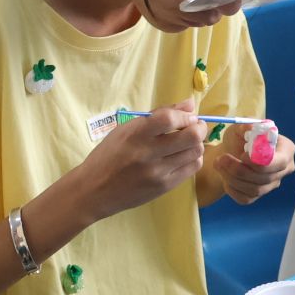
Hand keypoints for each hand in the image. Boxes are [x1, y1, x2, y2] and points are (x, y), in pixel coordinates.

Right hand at [69, 98, 206, 220]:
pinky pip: (192, 168)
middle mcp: (148, 153)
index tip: (187, 116)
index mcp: (135, 135)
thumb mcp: (125, 129)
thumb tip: (190, 103)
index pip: (169, 119)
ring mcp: (158, 172)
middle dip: (199, 128)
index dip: (185, 115)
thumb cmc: (108, 155)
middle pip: (191, 137)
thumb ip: (158, 115)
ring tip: (187, 142)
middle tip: (195, 126)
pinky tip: (183, 156)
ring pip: (195, 152)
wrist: (94, 191)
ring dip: (197, 143)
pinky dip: (193, 158)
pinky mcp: (164, 187)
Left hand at [217, 121, 294, 204]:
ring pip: (255, 189)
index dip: (260, 162)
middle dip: (240, 170)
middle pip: (266, 177)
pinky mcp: (258, 195)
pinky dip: (231, 188)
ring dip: (232, 178)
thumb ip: (246, 126)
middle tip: (221, 159)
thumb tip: (250, 129)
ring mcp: (272, 184)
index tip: (242, 155)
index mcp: (286, 150)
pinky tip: (224, 176)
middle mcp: (284, 169)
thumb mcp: (241, 127)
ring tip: (218, 163)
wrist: (230, 152)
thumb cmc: (240, 138)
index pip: (280, 162)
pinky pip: (246, 198)